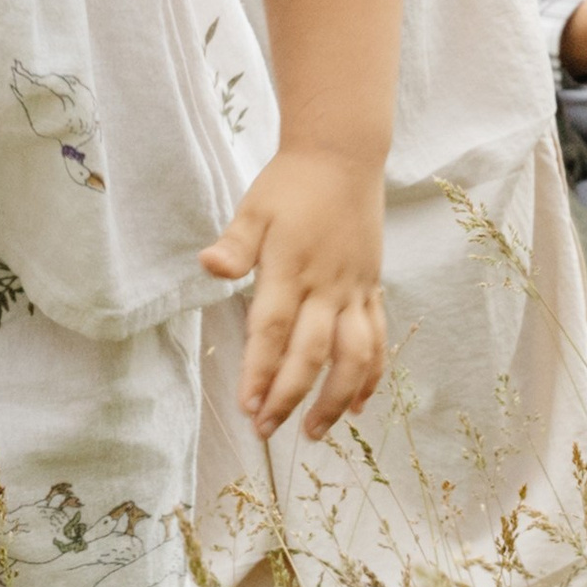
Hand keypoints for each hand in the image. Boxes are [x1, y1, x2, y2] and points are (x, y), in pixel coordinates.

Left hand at [205, 146, 389, 440]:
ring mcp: (355, 289)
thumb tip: (209, 265)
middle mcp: (327, 285)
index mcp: (291, 267)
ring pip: (353, 356)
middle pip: (312, 353)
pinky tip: (357, 405)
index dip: (261, 371)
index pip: (274, 330)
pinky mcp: (372, 288)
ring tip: (314, 431)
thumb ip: (235, 244)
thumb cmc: (291, 183)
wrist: (344, 155)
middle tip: (266, 431)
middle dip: (289, 396)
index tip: (247, 407)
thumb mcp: (254, 207)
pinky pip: (377, 339)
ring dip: (335, 398)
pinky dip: (371, 375)